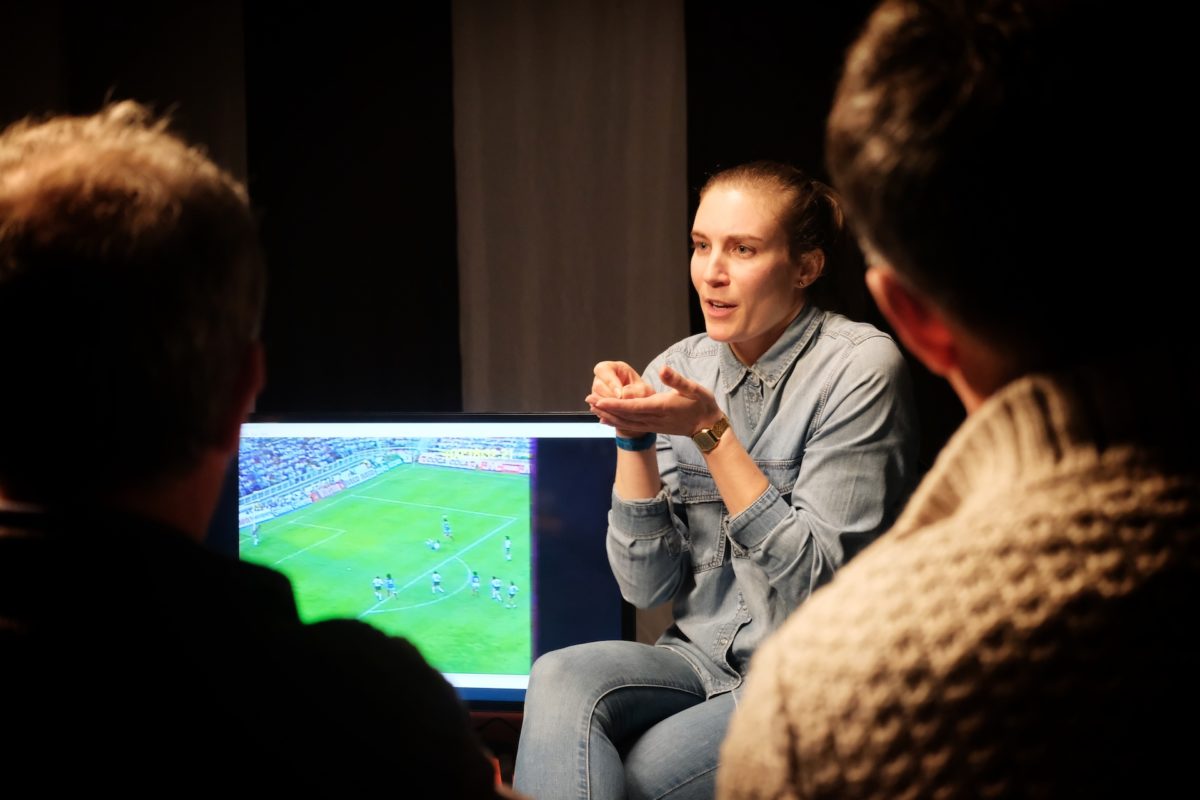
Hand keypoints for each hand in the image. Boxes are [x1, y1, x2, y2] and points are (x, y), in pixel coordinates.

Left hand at [586, 365, 723, 437]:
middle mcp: (654, 418)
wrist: (708, 426)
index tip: (600, 399)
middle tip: (589, 400)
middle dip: (606, 408)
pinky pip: (631, 426)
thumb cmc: (702, 404)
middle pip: (625, 415)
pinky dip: (616, 422)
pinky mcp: (652, 427)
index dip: (615, 403)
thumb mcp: (694, 388)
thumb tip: (664, 368)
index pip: (633, 406)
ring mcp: (652, 425)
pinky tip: (605, 419)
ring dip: (608, 415)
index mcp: (661, 406)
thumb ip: (677, 380)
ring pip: (626, 422)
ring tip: (592, 408)